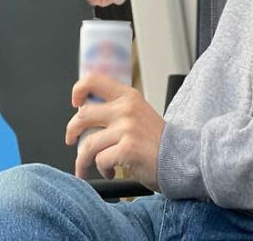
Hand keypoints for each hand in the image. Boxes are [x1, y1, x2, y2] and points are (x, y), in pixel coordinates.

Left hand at [66, 73, 163, 189]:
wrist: (181, 159)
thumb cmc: (157, 140)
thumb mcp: (138, 113)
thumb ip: (117, 109)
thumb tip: (87, 114)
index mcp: (128, 96)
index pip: (94, 80)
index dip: (78, 90)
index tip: (75, 103)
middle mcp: (126, 108)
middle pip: (83, 114)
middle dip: (71, 130)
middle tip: (71, 140)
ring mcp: (127, 128)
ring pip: (88, 143)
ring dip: (82, 159)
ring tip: (85, 166)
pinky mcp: (127, 149)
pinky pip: (100, 160)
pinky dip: (101, 170)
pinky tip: (110, 172)